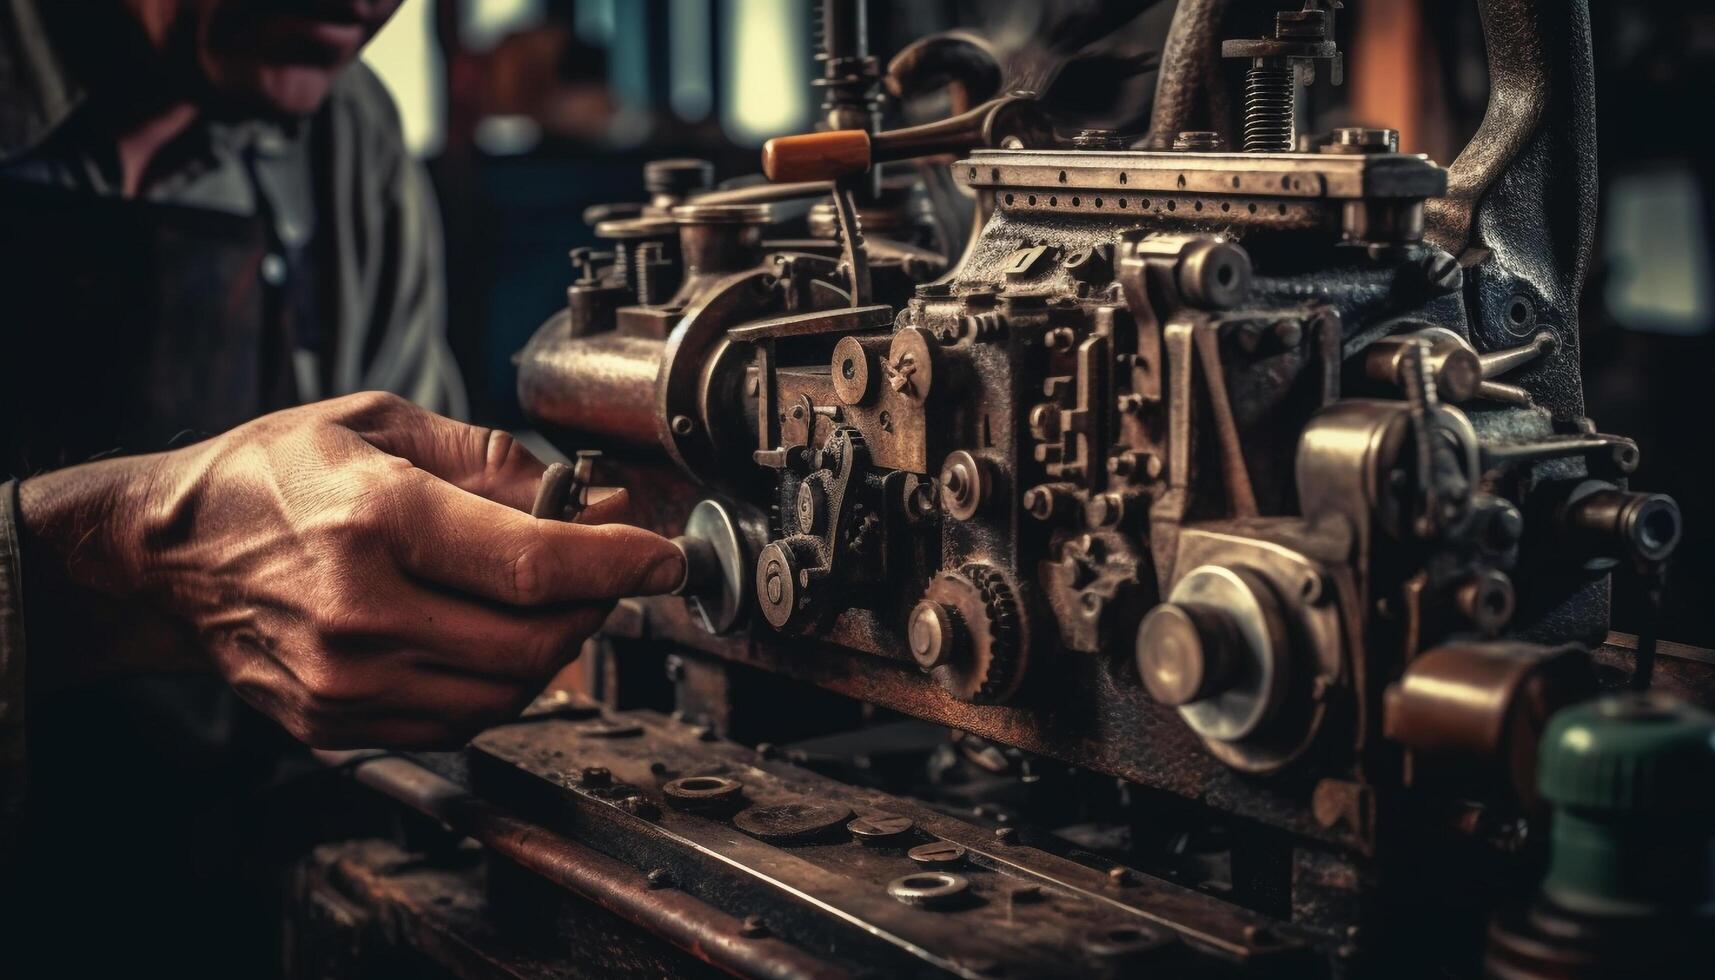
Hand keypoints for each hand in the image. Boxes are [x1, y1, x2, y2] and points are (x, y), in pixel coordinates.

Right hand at [19, 391, 682, 747]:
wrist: (169, 555)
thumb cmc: (272, 477)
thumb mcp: (382, 425)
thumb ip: (493, 460)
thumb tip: (590, 502)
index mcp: (378, 522)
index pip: (538, 566)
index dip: (621, 564)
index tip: (663, 557)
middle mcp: (362, 613)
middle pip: (537, 642)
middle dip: (597, 608)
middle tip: (608, 573)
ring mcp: (346, 682)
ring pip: (509, 694)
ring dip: (556, 650)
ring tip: (548, 602)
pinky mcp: (336, 724)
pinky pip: (460, 722)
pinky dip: (501, 686)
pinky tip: (492, 639)